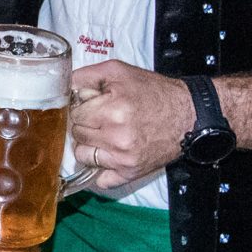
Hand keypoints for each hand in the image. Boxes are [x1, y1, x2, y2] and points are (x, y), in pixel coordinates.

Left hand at [67, 60, 196, 190]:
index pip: (74, 114)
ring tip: (105, 134)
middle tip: (100, 118)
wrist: (188, 115)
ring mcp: (123, 158)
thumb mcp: (119, 71)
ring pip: (82, 156)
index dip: (81, 108)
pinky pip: (100, 180)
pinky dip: (100, 170)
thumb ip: (86, 76)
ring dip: (89, 145)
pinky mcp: (130, 173)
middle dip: (84, 124)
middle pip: (76, 134)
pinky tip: (108, 155)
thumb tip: (63, 87)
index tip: (91, 106)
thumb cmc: (154, 92)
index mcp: (113, 110)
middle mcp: (117, 137)